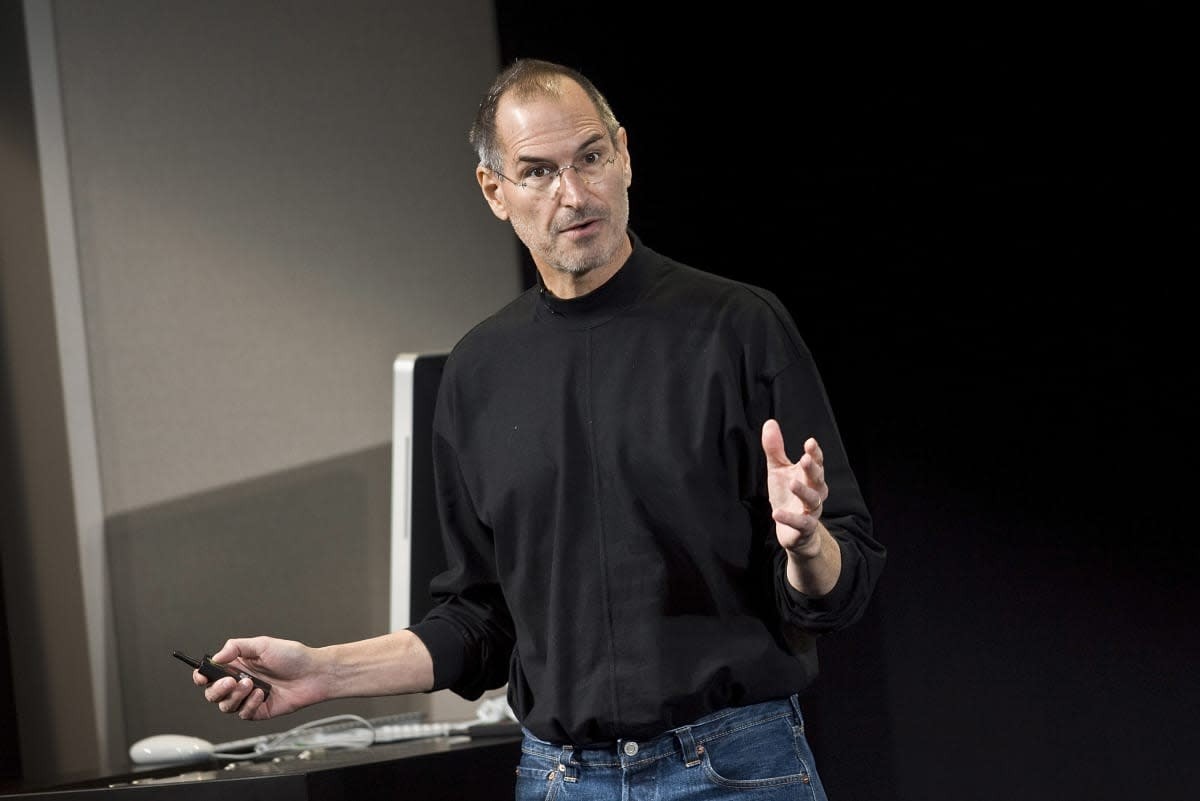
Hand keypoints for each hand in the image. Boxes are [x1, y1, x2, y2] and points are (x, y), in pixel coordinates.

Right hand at [193, 636, 323, 720]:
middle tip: (230, 682)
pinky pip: (244, 714)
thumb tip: (217, 656)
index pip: (210, 675)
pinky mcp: (259, 711)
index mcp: (237, 666)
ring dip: (235, 697)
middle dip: (217, 690)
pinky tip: (262, 694)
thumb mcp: (263, 644)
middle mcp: (240, 683)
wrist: (314, 673)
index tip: (202, 676)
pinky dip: (250, 705)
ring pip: (226, 707)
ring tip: (251, 684)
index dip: (201, 677)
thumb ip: (237, 647)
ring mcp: (248, 699)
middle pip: (213, 694)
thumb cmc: (293, 656)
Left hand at [761, 419, 826, 558]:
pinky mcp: (803, 529)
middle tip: (806, 459)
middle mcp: (815, 493)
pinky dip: (789, 518)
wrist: (794, 532)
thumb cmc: (787, 496)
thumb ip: (775, 449)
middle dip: (813, 469)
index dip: (815, 453)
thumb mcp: (778, 471)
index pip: (817, 463)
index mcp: (810, 477)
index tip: (810, 442)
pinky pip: (800, 523)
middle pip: (818, 480)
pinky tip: (776, 512)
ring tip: (792, 483)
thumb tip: (770, 422)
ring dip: (803, 491)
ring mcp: (811, 511)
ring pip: (812, 500)